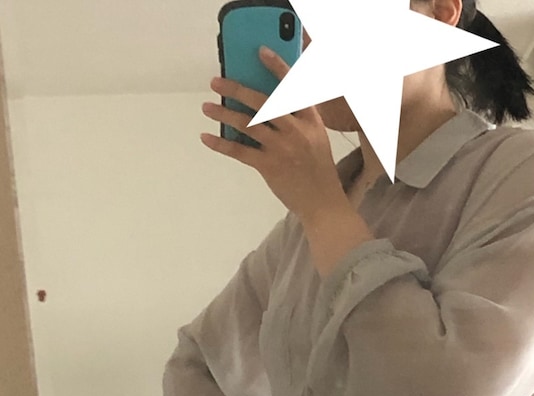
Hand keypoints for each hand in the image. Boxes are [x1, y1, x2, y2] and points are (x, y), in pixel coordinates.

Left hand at [202, 49, 346, 223]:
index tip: (260, 51)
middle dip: (236, 90)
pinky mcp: (270, 167)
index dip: (277, 66)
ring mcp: (282, 149)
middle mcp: (296, 131)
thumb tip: (260, 103)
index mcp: (310, 120)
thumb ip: (294, 119)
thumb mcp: (315, 138)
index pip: (292, 87)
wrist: (323, 204)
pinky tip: (207, 137)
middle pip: (262, 103)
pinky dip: (221, 144)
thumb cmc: (317, 169)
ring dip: (224, 114)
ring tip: (207, 107)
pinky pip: (240, 151)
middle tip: (216, 82)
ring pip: (247, 124)